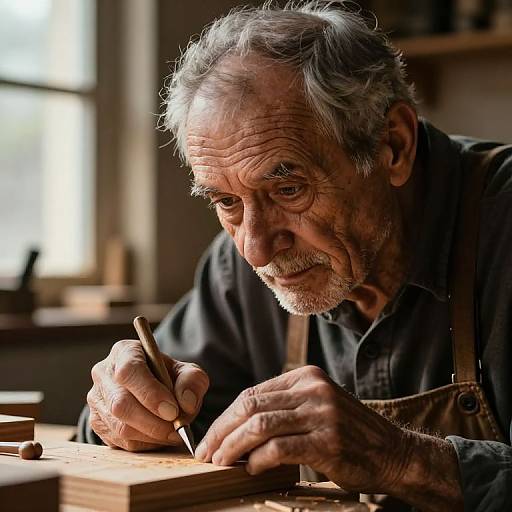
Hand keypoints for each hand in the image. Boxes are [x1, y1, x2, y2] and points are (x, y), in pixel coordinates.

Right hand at [87, 339, 208, 450]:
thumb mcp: (187, 372)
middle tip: (176, 428)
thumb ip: (192, 381)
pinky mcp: (96, 422)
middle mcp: (103, 373)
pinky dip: (143, 444)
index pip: (129, 371)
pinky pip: (118, 442)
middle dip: (153, 422)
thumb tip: (186, 402)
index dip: (150, 394)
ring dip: (151, 435)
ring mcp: (96, 399)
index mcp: (124, 352)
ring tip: (172, 433)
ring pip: (119, 426)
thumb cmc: (168, 377)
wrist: (154, 389)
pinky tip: (158, 437)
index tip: (172, 411)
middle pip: (121, 404)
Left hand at [195, 365, 463, 510]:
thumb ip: (283, 408)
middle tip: (206, 452)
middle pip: (251, 406)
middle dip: (222, 431)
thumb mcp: (317, 406)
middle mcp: (312, 389)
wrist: (392, 452)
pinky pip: (280, 448)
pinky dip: (258, 459)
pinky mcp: (328, 440)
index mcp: (306, 377)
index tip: (210, 437)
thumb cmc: (348, 433)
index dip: (225, 417)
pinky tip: (250, 469)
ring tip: (219, 462)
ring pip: (260, 425)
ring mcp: (321, 413)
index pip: (252, 393)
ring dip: (233, 446)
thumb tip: (237, 427)